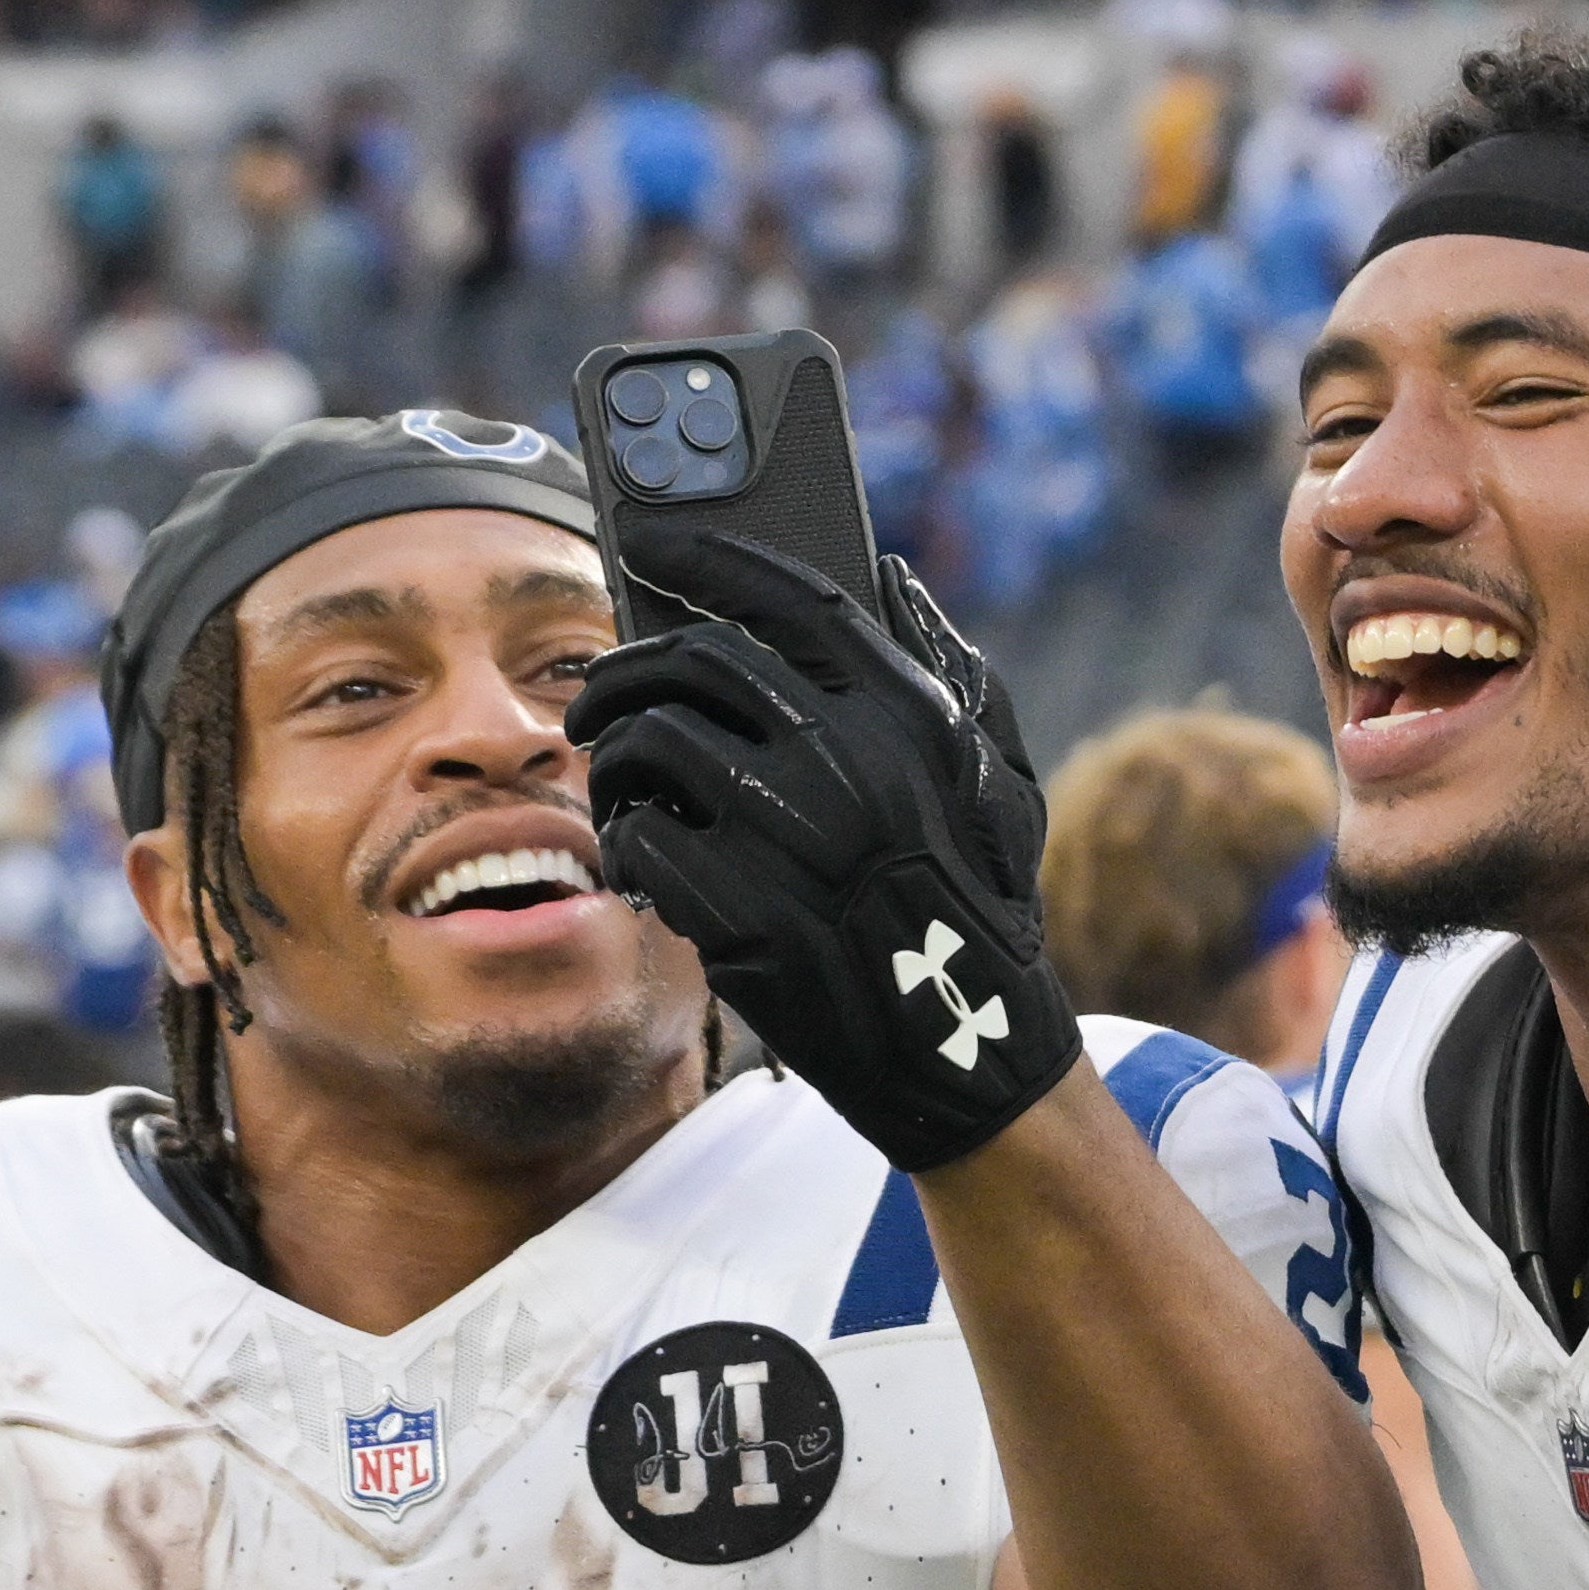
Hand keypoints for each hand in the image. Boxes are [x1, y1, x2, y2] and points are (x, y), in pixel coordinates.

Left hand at [568, 529, 1076, 1173]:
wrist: (963, 1049)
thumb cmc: (976, 905)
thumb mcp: (993, 776)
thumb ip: (947, 667)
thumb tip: (894, 573)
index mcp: (909, 712)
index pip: (791, 595)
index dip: (710, 555)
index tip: (649, 541)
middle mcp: (847, 757)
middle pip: (693, 658)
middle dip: (624, 668)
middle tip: (595, 696)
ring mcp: (788, 832)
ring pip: (648, 741)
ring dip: (614, 760)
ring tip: (622, 790)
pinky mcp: (739, 909)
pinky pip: (638, 838)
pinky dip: (625, 844)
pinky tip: (643, 864)